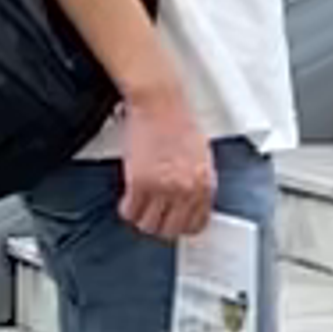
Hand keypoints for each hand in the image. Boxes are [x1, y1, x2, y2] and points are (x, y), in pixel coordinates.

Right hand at [115, 81, 216, 242]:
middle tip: (153, 216)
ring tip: (139, 209)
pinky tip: (128, 201)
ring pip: (148, 224)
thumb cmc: (179, 121)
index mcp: (205, 183)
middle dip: (161, 225)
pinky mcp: (139, 182)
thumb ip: (197, 181)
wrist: (160, 102)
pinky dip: (127, 209)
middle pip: (171, 229)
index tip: (175, 222)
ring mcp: (162, 187)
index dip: (183, 226)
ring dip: (142, 219)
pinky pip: (130, 210)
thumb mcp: (201, 156)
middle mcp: (186, 189)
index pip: (198, 224)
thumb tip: (192, 202)